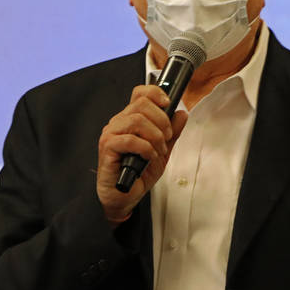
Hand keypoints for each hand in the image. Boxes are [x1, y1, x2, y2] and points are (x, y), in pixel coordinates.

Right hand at [96, 85, 188, 222]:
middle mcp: (119, 123)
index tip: (168, 103)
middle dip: (162, 121)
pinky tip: (149, 158)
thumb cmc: (138, 174)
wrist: (124, 197)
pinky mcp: (108, 147)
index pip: (140, 94)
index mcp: (130, 119)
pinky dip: (146, 148)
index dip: (155, 93)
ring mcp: (111, 134)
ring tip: (158, 151)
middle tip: (167, 138)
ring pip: (137, 120)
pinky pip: (131, 140)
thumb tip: (181, 114)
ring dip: (155, 136)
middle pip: (142, 104)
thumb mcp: (162, 151)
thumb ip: (172, 133)